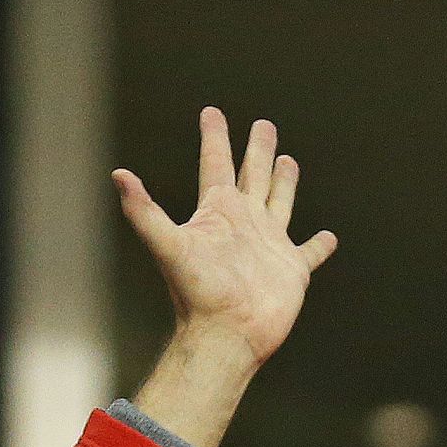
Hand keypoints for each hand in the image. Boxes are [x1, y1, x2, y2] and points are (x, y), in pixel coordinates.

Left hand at [113, 108, 337, 365]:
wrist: (226, 334)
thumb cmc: (197, 294)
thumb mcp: (167, 246)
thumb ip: (143, 211)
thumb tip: (118, 175)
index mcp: (218, 212)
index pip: (215, 163)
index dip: (214, 137)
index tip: (211, 112)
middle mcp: (244, 223)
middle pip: (252, 175)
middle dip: (257, 149)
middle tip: (263, 125)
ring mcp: (269, 245)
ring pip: (280, 202)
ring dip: (284, 182)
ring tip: (288, 161)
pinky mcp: (292, 269)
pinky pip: (310, 252)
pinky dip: (319, 245)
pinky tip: (328, 237)